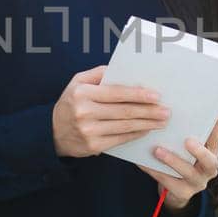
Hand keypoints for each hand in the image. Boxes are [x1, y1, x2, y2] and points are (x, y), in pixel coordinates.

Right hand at [52, 64, 171, 158]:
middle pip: (124, 111)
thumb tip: (122, 70)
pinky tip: (146, 130)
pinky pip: (120, 139)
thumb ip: (99, 74)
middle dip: (148, 111)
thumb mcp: (77, 82)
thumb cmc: (70, 103)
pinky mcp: (93, 146)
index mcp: (82, 93)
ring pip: (125, 126)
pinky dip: (136, 134)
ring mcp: (89, 131)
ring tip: (162, 121)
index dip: (138, 94)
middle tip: (166, 111)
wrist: (51, 132)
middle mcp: (85, 112)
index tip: (156, 95)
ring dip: (147, 124)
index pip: (116, 93)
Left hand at [137, 107, 217, 209]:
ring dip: (172, 161)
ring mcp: (197, 183)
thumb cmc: (180, 159)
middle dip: (199, 151)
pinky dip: (154, 171)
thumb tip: (171, 108)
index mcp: (211, 153)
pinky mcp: (182, 193)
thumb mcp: (185, 147)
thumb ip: (185, 133)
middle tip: (188, 141)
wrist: (174, 191)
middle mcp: (208, 169)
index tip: (217, 110)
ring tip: (158, 150)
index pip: (216, 138)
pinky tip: (142, 162)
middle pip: (209, 161)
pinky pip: (167, 182)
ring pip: (187, 173)